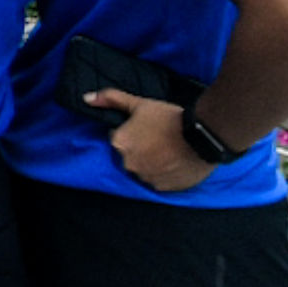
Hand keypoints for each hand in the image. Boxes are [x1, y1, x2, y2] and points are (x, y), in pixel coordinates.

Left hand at [93, 90, 211, 193]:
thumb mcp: (139, 104)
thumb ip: (111, 99)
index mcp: (119, 144)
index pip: (118, 138)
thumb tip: (86, 98)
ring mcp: (145, 178)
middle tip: (158, 138)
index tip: (145, 128)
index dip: (131, 131)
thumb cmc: (169, 118)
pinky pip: (157, 180)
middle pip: (129, 155)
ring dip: (151, 161)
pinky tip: (173, 161)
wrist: (201, 137)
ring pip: (143, 169)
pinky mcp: (162, 188)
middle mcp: (128, 164)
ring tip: (168, 149)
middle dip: (139, 148)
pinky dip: (163, 173)